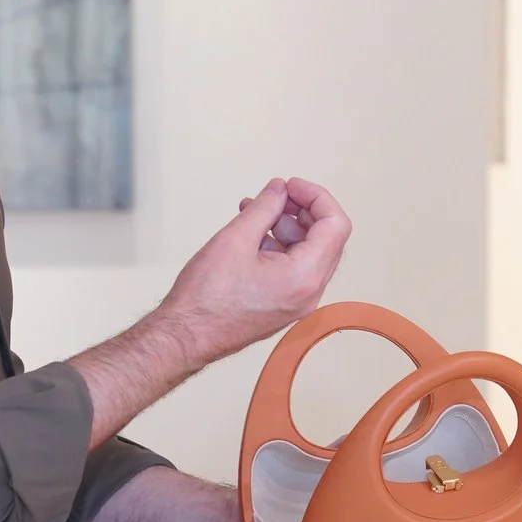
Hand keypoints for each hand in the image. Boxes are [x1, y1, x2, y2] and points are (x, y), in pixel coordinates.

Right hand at [159, 177, 350, 365]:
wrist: (185, 337)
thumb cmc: (207, 296)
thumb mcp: (236, 239)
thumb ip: (265, 208)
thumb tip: (280, 189)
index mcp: (306, 277)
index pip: (336, 225)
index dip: (316, 197)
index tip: (290, 185)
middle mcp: (310, 292)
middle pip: (326, 238)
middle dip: (302, 210)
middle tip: (275, 194)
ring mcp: (297, 301)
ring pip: (308, 251)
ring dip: (286, 225)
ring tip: (254, 210)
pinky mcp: (283, 304)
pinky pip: (293, 266)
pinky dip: (278, 244)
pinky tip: (251, 231)